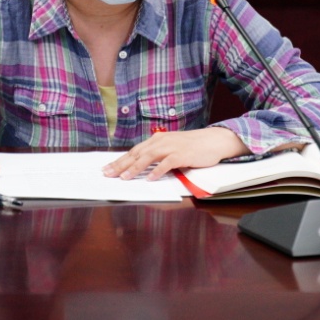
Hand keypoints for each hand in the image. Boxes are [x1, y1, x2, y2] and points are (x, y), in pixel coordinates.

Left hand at [102, 127, 249, 180]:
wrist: (213, 140)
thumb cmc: (192, 146)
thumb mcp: (171, 147)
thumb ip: (157, 154)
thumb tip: (141, 165)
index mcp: (157, 140)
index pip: (134, 151)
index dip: (119, 160)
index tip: (107, 168)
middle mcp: (161, 141)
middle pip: (137, 154)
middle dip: (120, 164)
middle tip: (107, 174)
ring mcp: (171, 147)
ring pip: (148, 157)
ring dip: (135, 168)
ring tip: (124, 178)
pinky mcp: (182, 154)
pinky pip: (167, 163)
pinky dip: (158, 171)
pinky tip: (150, 179)